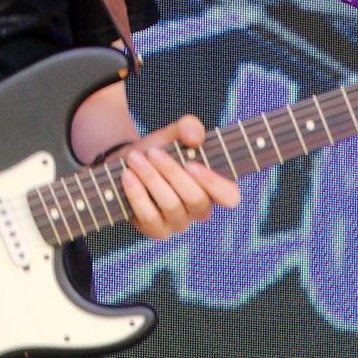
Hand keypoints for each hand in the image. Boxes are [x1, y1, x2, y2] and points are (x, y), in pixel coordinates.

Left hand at [119, 115, 240, 240]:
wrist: (127, 164)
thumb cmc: (159, 151)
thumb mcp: (174, 133)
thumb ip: (189, 127)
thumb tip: (194, 138)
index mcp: (214, 189)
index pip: (230, 197)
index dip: (215, 184)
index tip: (191, 164)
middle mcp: (200, 210)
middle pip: (196, 199)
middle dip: (172, 173)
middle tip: (153, 152)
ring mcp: (179, 223)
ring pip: (172, 206)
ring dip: (151, 179)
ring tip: (134, 158)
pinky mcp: (156, 230)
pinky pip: (150, 218)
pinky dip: (137, 195)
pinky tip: (127, 176)